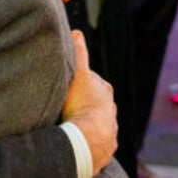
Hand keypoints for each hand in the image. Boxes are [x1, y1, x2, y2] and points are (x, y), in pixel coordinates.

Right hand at [62, 31, 117, 173]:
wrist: (88, 138)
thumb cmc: (82, 103)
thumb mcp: (78, 73)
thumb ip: (79, 53)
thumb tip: (77, 32)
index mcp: (104, 89)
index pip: (91, 81)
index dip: (78, 81)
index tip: (67, 84)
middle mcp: (110, 108)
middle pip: (94, 100)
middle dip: (83, 101)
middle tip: (67, 104)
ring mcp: (109, 127)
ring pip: (96, 120)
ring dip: (85, 120)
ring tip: (71, 122)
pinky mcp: (105, 144)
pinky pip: (95, 138)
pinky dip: (88, 136)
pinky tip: (78, 137)